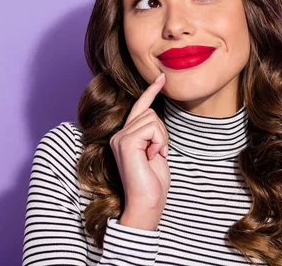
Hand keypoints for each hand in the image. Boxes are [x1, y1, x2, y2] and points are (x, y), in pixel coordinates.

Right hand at [110, 72, 169, 229]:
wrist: (147, 203)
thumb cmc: (153, 183)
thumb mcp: (155, 153)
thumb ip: (152, 135)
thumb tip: (156, 121)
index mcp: (125, 137)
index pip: (140, 107)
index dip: (151, 91)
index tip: (161, 77)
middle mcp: (119, 135)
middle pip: (150, 112)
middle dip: (162, 132)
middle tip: (159, 154)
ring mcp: (120, 138)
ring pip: (152, 119)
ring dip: (162, 138)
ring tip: (154, 157)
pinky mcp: (126, 142)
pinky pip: (152, 128)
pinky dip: (159, 142)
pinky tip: (152, 157)